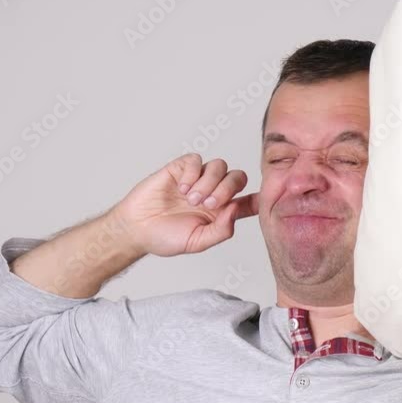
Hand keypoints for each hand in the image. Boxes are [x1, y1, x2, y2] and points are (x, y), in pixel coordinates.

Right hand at [112, 153, 258, 256]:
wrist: (135, 228)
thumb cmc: (165, 237)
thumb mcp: (198, 242)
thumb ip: (221, 230)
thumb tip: (236, 211)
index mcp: (221, 212)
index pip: (248, 202)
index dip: (259, 199)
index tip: (266, 201)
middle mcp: (213, 193)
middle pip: (237, 178)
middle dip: (226, 189)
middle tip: (208, 205)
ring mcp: (198, 179)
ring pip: (219, 166)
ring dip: (208, 183)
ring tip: (191, 199)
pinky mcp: (181, 169)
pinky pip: (197, 160)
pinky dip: (193, 173)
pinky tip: (181, 188)